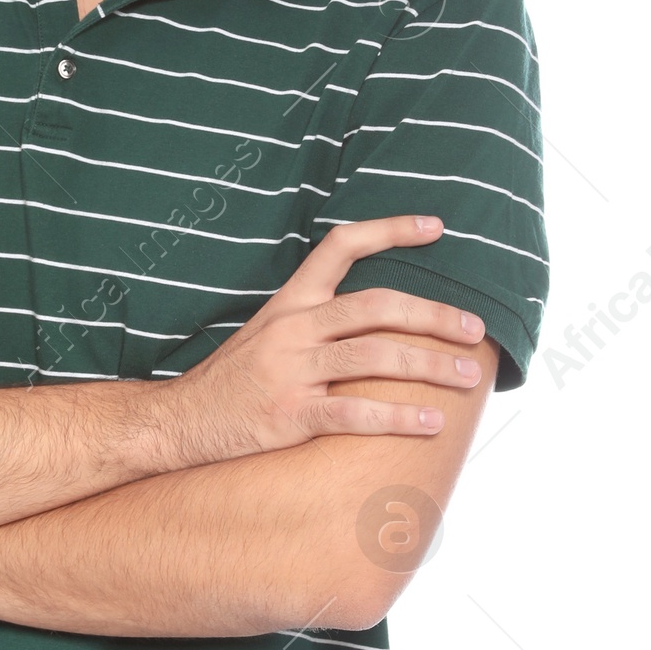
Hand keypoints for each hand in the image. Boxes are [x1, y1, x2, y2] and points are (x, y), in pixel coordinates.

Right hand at [167, 215, 486, 462]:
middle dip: (433, 315)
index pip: (341, 247)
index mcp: (290, 302)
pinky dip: (398, 417)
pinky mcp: (289, 416)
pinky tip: (431, 422)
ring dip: (429, 365)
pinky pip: (354, 414)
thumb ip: (314, 319)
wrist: (177, 421)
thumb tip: (375, 315)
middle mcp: (292, 328)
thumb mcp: (267, 333)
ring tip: (466, 377)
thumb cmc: (232, 380)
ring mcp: (289, 371)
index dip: (391, 230)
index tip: (437, 227)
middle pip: (376, 306)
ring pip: (374, 358)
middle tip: (473, 329)